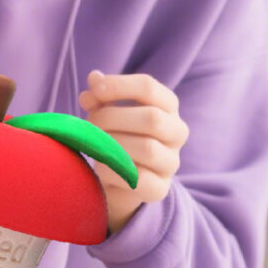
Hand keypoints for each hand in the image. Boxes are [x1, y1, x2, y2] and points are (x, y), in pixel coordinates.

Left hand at [77, 70, 188, 233]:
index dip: (120, 85)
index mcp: (167, 106)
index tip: (95, 89)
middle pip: (152, 118)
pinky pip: (140, 178)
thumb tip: (94, 79)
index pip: (149, 87)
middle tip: (90, 123)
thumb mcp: (107, 112)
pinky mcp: (160, 188)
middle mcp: (176, 132)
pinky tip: (101, 165)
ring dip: (113, 144)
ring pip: (147, 148)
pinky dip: (115, 170)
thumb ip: (100, 96)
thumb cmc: (116, 136)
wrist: (119, 180)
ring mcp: (171, 162)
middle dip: (113, 118)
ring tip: (94, 144)